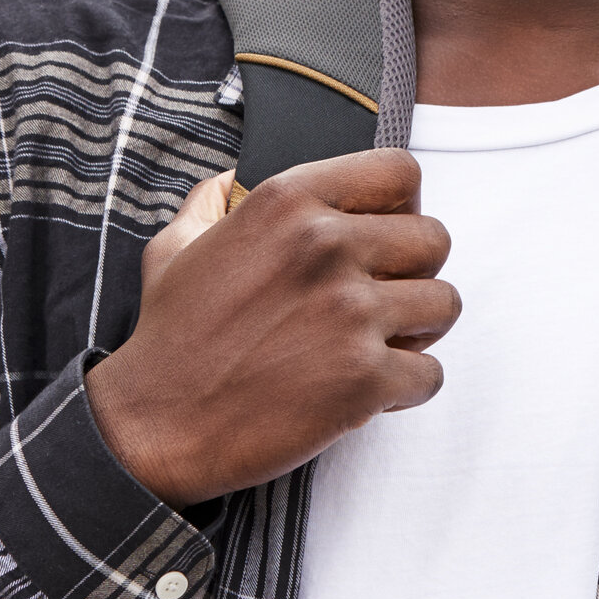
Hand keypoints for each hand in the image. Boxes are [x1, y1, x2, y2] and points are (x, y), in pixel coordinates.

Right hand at [85, 149, 458, 507]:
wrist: (154, 425)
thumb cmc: (169, 338)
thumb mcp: (177, 246)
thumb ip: (213, 203)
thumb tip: (232, 179)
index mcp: (288, 202)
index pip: (398, 173)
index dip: (403, 205)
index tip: (388, 235)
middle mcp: (326, 246)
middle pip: (433, 239)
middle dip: (415, 272)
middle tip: (382, 302)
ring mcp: (351, 313)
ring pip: (444, 303)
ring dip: (418, 329)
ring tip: (378, 345)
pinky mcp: (365, 378)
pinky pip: (430, 372)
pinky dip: (407, 387)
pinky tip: (369, 391)